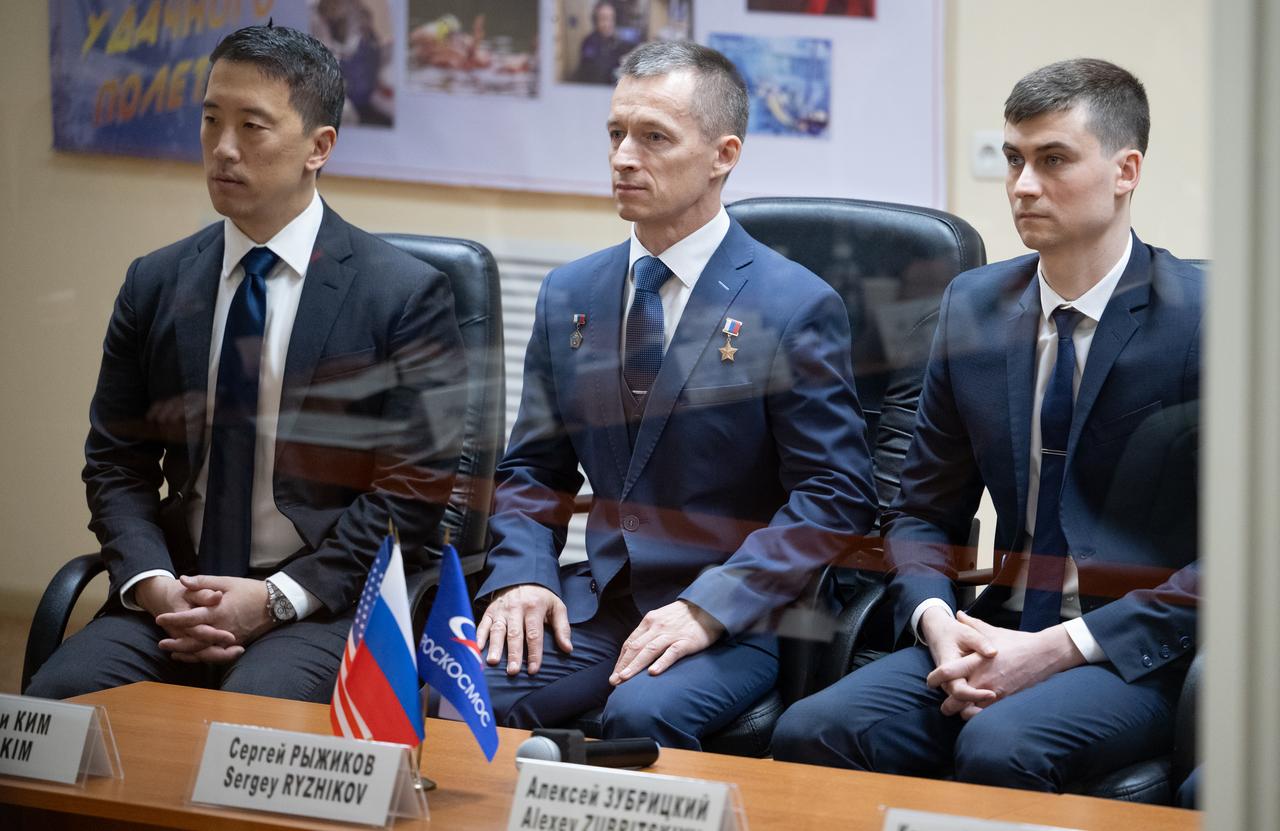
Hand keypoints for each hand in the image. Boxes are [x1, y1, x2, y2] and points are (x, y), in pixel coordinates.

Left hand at [154, 576, 273, 662]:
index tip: (160, 618)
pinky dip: (201, 657)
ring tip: (172, 652)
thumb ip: (203, 582)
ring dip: (187, 653)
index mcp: (218, 611)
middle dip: (176, 642)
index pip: (191, 618)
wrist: (276, 604)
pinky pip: (216, 654)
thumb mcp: (226, 581)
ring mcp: (230, 639)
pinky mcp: (236, 644)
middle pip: (194, 640)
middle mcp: (222, 628)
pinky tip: (191, 656)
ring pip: (204, 651)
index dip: (174, 619)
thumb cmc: (250, 591)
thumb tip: (183, 580)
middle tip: (161, 643)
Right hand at [476, 584, 571, 675]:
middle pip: (515, 634)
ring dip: (495, 646)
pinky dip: (479, 635)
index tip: (533, 670)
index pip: (534, 634)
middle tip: (513, 671)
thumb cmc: (540, 597)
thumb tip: (567, 649)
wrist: (522, 577)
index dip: (534, 653)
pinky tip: (477, 647)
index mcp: (534, 608)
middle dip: (514, 653)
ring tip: (493, 662)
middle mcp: (516, 609)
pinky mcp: (490, 611)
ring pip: (498, 630)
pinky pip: (483, 624)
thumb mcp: (556, 607)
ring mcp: (501, 610)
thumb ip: (562, 628)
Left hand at [610, 600, 722, 684]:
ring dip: (635, 665)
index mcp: (649, 621)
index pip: (630, 643)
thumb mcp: (662, 618)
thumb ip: (650, 632)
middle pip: (635, 648)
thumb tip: (635, 649)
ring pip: (649, 651)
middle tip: (614, 681)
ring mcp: (671, 634)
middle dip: (623, 665)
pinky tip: (652, 673)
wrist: (709, 605)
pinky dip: (661, 662)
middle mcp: (657, 626)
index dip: (621, 660)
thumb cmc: (684, 616)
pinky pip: (672, 652)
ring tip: (624, 678)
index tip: (615, 674)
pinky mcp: (686, 641)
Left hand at [928, 611, 1084, 718]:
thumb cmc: (1016, 642)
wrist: (1043, 654)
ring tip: (959, 709)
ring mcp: (994, 692)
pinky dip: (977, 715)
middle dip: (946, 704)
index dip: (934, 679)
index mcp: (976, 661)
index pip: (947, 672)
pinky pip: (984, 715)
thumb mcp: (992, 631)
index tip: (930, 682)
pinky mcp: (1005, 700)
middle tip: (944, 703)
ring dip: (961, 711)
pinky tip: (975, 712)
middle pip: (954, 698)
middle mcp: (982, 679)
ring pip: (968, 711)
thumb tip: (958, 614)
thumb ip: (971, 624)